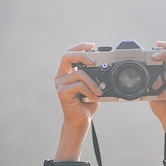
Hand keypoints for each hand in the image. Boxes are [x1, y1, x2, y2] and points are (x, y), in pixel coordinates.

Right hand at [54, 42, 102, 160]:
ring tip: (99, 91)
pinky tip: (94, 97)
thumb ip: (94, 76)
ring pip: (79, 73)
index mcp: (67, 72)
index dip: (80, 47)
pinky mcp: (62, 92)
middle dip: (82, 55)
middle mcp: (61, 76)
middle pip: (67, 56)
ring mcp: (60, 84)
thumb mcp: (93, 86)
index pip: (70, 53)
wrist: (80, 120)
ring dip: (93, 82)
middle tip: (94, 62)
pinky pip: (79, 85)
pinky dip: (90, 90)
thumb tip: (105, 66)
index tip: (92, 45)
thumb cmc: (87, 104)